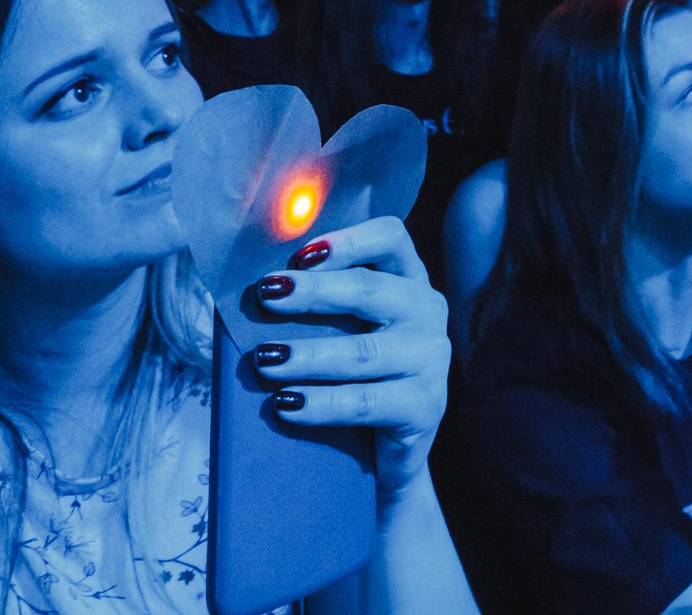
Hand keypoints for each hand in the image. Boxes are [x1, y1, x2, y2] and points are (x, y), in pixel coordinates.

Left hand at [246, 215, 451, 499]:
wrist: (382, 454)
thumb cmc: (349, 376)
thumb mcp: (341, 328)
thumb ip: (316, 300)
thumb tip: (260, 283)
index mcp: (407, 279)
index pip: (390, 239)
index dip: (346, 241)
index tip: (298, 255)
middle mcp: (426, 311)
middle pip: (370, 291)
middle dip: (313, 293)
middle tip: (266, 296)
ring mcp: (430, 359)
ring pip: (362, 352)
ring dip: (307, 354)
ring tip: (264, 360)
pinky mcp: (424, 406)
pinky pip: (365, 402)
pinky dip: (321, 404)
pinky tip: (286, 404)